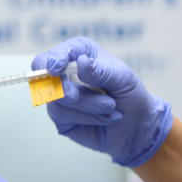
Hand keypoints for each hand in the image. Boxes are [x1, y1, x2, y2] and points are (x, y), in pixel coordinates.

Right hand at [32, 37, 172, 166]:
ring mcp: (60, 96)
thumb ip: (101, 71)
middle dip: (61, 86)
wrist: (137, 127)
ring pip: (57, 98)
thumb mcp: (124, 79)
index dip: (52, 59)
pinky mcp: (60, 116)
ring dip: (88, 105)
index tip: (56, 68)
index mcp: (80, 55)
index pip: (56, 53)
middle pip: (44, 75)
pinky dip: (87, 117)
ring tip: (111, 107)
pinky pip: (62, 115)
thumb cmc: (130, 96)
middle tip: (74, 96)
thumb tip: (81, 62)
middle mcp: (66, 73)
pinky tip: (104, 118)